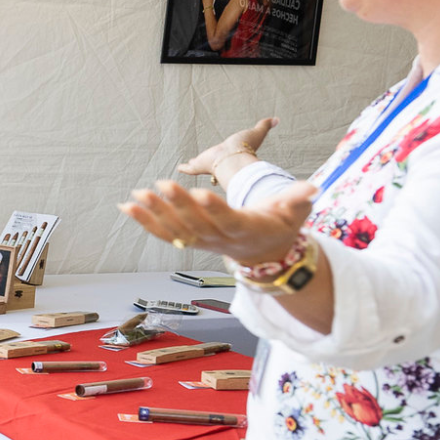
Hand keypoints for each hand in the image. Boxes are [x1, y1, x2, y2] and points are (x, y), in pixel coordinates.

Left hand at [119, 179, 316, 266]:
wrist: (265, 255)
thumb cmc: (279, 228)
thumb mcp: (294, 214)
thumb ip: (299, 200)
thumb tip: (312, 188)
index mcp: (243, 229)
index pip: (227, 219)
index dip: (213, 209)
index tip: (200, 193)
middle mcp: (219, 238)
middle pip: (195, 223)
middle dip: (177, 205)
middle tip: (160, 184)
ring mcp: (202, 242)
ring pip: (175, 230)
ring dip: (154, 213)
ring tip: (136, 196)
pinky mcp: (190, 240)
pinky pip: (164, 233)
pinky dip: (145, 221)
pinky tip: (127, 206)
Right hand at [177, 117, 278, 180]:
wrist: (234, 158)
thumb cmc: (245, 148)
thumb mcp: (256, 133)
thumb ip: (264, 126)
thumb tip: (276, 119)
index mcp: (231, 155)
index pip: (227, 155)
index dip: (224, 155)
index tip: (223, 154)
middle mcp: (220, 162)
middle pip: (212, 162)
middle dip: (207, 161)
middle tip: (202, 161)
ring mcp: (209, 165)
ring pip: (200, 164)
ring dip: (194, 164)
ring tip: (189, 164)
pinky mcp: (200, 166)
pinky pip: (190, 169)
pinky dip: (185, 168)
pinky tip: (179, 168)